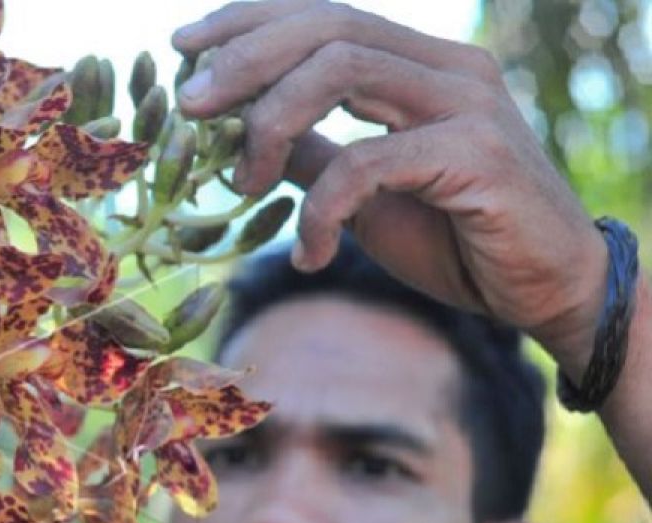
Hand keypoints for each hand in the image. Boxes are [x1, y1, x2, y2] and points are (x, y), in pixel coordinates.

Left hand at [172, 0, 608, 377]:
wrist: (542, 292)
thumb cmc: (455, 239)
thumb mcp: (363, 192)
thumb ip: (314, 153)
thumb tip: (247, 134)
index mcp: (419, 65)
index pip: (324, 15)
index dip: (248, 22)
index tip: (183, 48)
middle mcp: (447, 68)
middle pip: (326, 26)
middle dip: (243, 58)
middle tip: (188, 103)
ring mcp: (467, 104)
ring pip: (341, 71)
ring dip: (269, 123)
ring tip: (239, 182)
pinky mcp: (477, 155)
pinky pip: (368, 162)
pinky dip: (320, 210)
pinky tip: (310, 255)